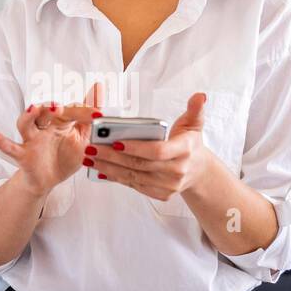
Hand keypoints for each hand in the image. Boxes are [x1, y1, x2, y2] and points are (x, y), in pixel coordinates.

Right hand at [0, 82, 102, 196]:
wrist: (48, 180)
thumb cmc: (64, 155)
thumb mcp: (83, 136)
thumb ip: (89, 114)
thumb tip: (98, 87)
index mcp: (60, 122)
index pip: (69, 111)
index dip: (82, 111)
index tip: (97, 114)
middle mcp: (44, 127)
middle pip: (44, 111)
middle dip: (51, 107)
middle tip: (59, 106)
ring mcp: (32, 140)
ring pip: (25, 124)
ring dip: (29, 115)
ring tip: (34, 109)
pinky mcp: (23, 155)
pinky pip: (11, 148)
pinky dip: (3, 142)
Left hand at [85, 91, 212, 201]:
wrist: (198, 171)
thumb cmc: (190, 143)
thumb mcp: (194, 124)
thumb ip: (195, 109)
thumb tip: (200, 95)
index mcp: (184, 151)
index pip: (156, 151)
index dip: (136, 148)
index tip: (115, 142)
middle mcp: (177, 171)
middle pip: (140, 165)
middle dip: (112, 157)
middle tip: (92, 148)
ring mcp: (169, 186)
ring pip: (134, 177)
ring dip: (109, 168)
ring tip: (90, 158)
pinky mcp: (161, 194)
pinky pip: (135, 186)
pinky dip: (117, 179)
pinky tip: (101, 170)